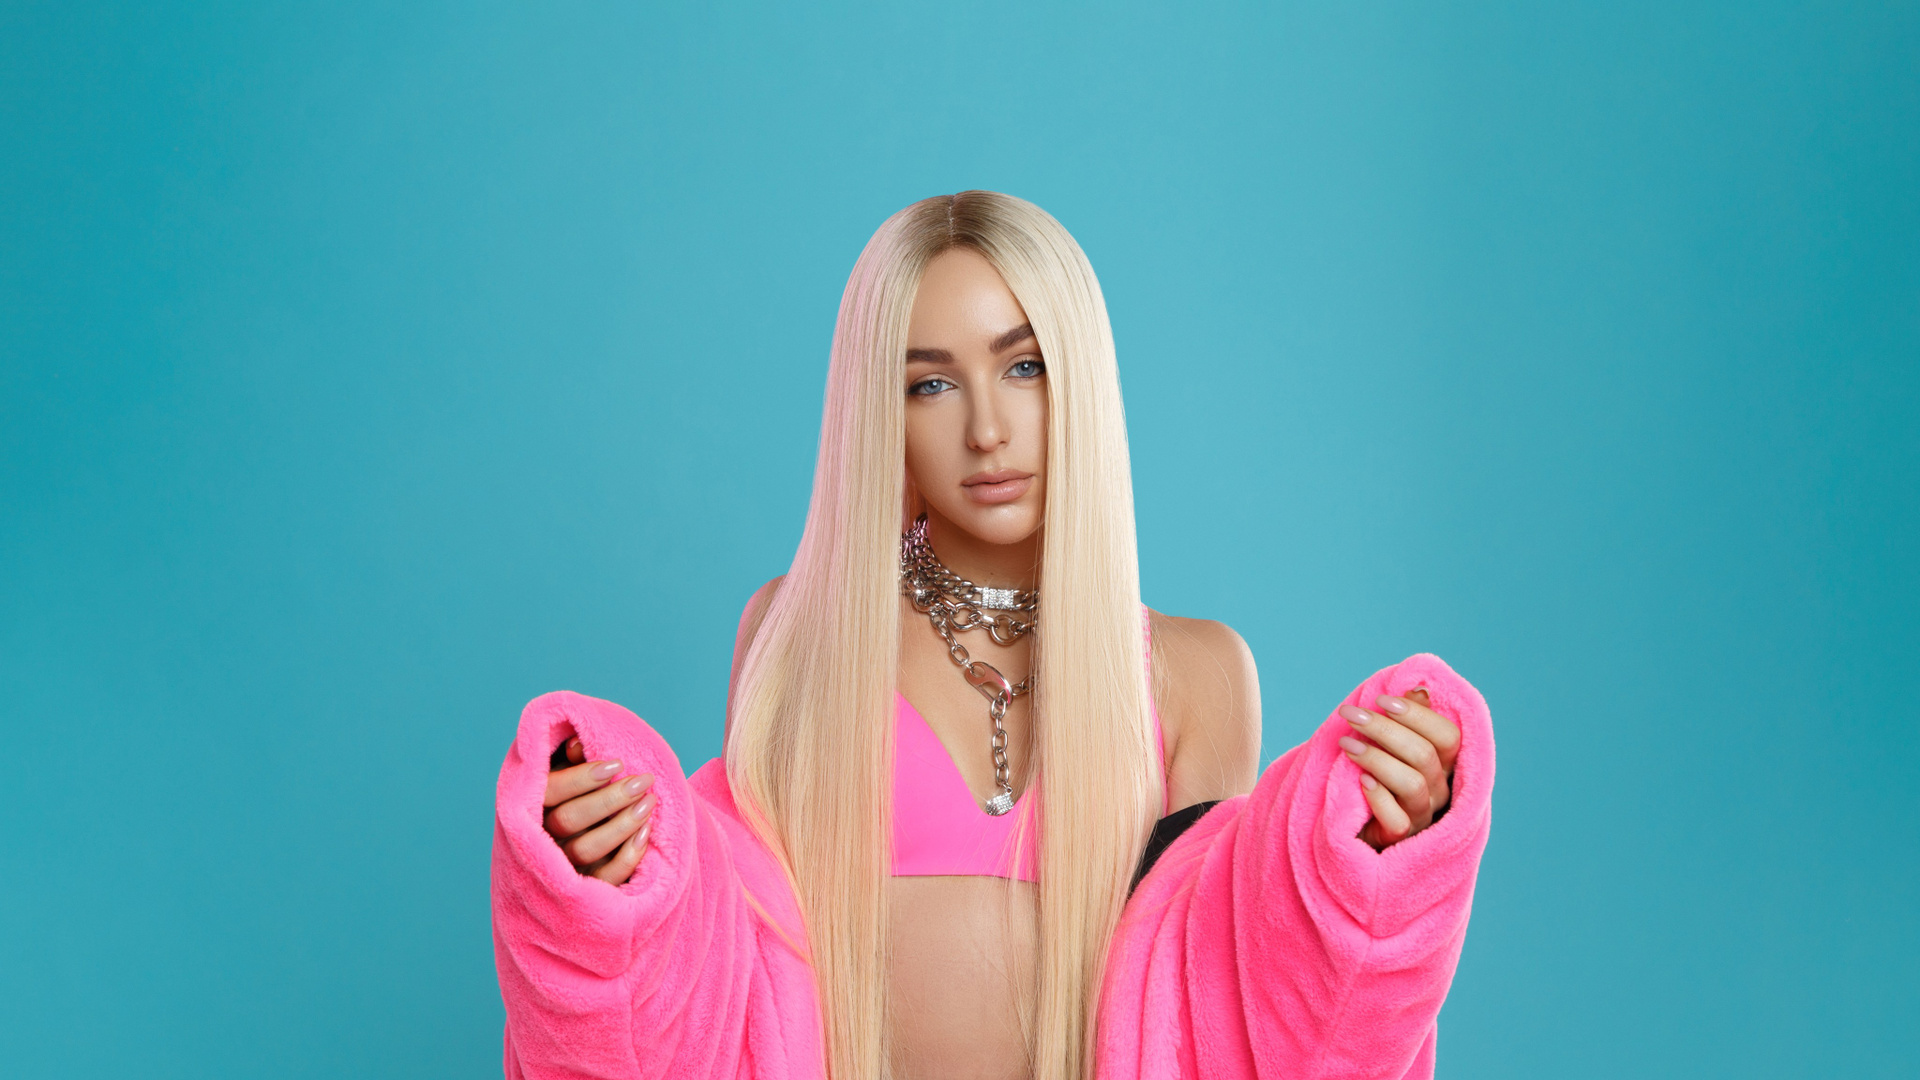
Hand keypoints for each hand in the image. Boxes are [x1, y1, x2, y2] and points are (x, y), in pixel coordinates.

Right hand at [542, 736, 654, 883]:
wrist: (590, 837)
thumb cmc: (581, 794)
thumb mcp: (572, 772)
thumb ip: (572, 758)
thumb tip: (577, 744)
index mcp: (533, 804)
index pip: (550, 791)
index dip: (581, 778)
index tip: (617, 764)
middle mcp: (541, 838)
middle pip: (568, 820)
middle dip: (609, 800)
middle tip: (642, 781)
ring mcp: (561, 866)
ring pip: (585, 850)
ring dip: (621, 825)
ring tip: (649, 803)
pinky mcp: (584, 889)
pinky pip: (604, 879)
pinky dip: (627, 857)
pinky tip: (647, 833)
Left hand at [1337, 688, 1459, 850]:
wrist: (1352, 822)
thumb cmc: (1374, 774)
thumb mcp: (1388, 745)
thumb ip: (1405, 720)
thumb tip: (1421, 691)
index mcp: (1442, 763)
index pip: (1448, 736)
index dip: (1418, 716)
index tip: (1381, 700)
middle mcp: (1439, 789)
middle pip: (1424, 755)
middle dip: (1384, 729)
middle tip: (1350, 714)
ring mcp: (1422, 815)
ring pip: (1412, 784)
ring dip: (1376, 758)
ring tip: (1345, 744)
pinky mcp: (1401, 838)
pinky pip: (1398, 820)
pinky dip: (1379, 797)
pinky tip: (1360, 780)